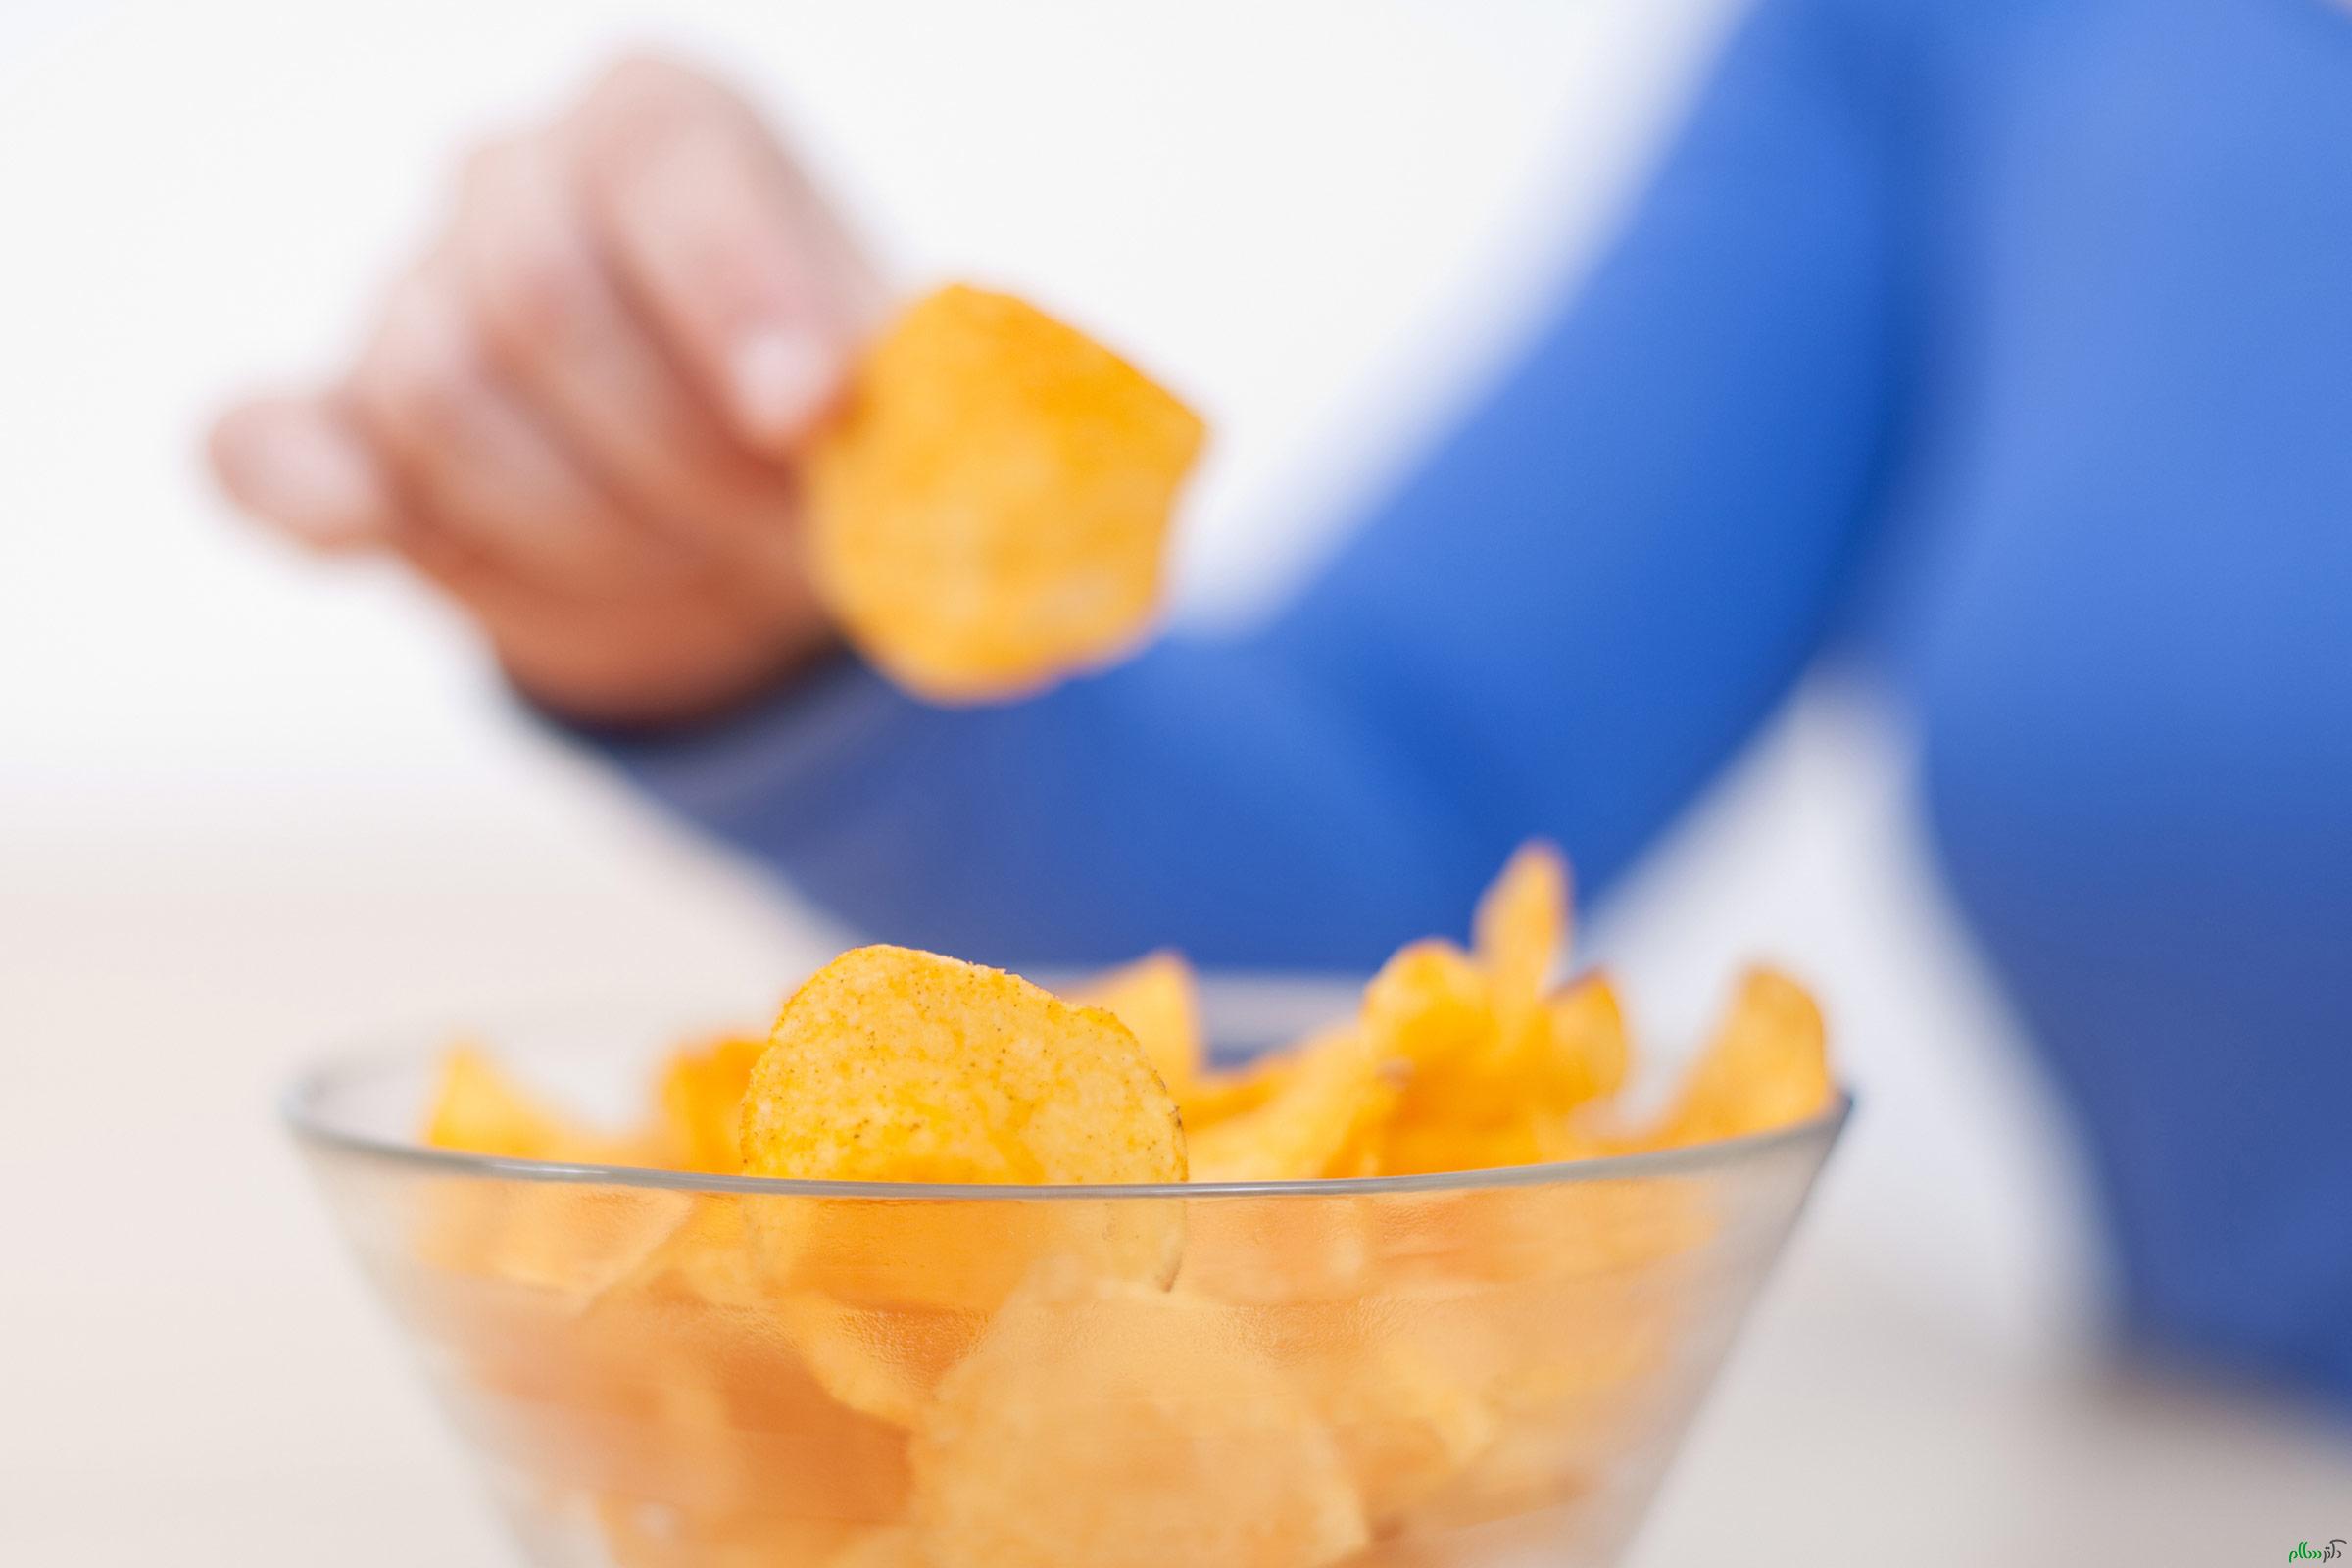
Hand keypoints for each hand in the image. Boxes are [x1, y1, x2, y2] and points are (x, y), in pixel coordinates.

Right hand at [209, 54, 880, 726]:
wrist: (750, 540)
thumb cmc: (837, 441)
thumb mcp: (906, 401)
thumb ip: (901, 393)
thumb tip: (860, 414)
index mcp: (668, 126)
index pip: (666, 163)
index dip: (735, 289)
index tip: (806, 416)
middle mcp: (520, 178)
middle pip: (540, 300)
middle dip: (680, 458)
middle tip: (781, 534)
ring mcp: (406, 295)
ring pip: (441, 400)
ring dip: (596, 528)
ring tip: (692, 550)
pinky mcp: (332, 431)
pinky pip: (270, 447)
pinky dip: (312, 491)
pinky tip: (360, 527)